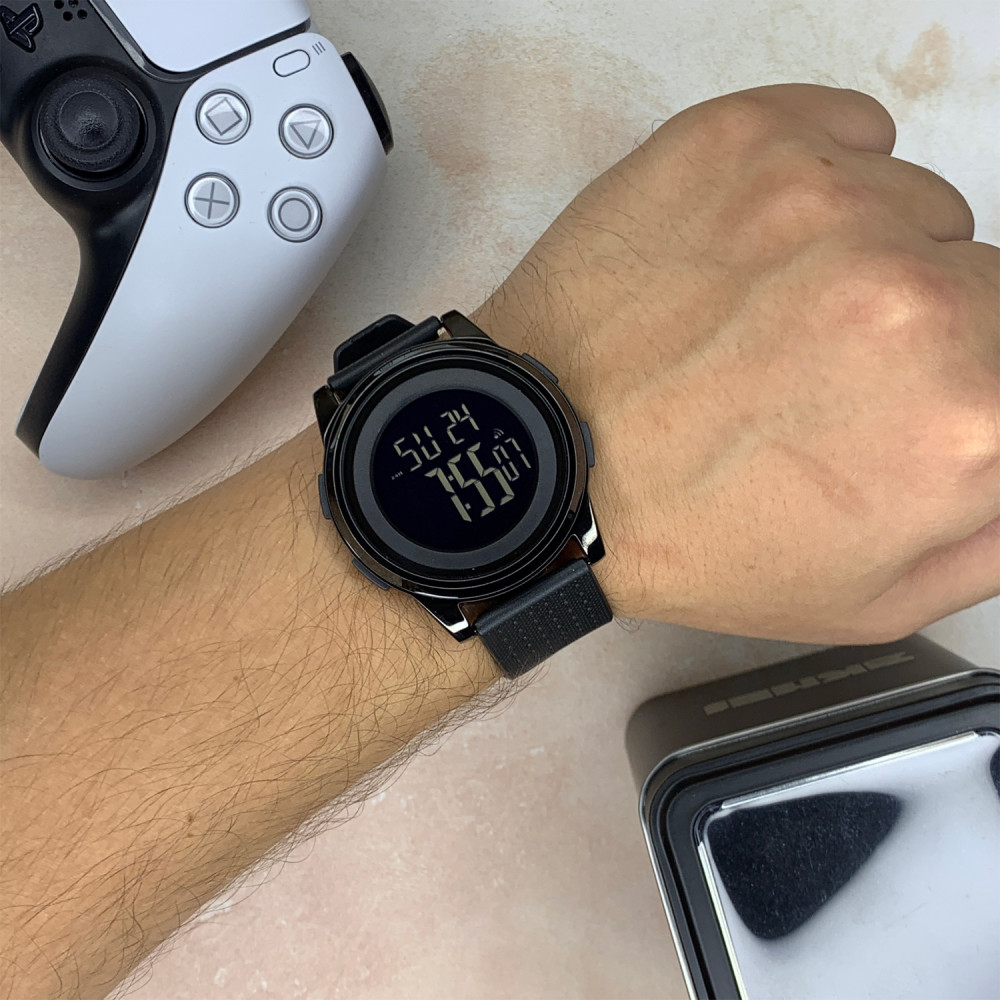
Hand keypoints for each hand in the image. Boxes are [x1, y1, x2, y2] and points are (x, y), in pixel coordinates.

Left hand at [475, 83, 997, 642]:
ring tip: (767, 317)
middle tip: (823, 371)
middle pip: (986, 280)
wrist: (545, 467)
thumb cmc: (688, 538)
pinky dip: (824, 180)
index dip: (964, 386)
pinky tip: (757, 251)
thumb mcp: (870, 597)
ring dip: (866, 255)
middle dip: (925, 329)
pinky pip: (850, 132)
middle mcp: (915, 294)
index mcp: (967, 414)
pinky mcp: (747, 139)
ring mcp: (826, 201)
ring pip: (912, 207)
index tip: (908, 398)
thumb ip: (996, 531)